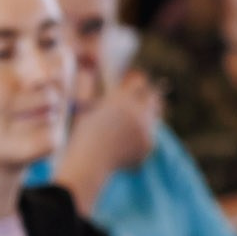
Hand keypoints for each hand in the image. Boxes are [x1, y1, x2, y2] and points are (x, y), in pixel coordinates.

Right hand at [61, 68, 160, 182]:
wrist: (88, 164)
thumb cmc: (81, 136)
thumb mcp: (85, 109)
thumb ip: (94, 90)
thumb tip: (94, 71)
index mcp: (120, 99)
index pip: (139, 80)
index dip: (136, 79)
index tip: (134, 80)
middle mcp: (137, 111)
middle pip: (154, 95)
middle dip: (148, 96)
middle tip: (141, 99)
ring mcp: (146, 128)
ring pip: (154, 115)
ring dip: (146, 115)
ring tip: (129, 124)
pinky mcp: (149, 144)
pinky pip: (150, 133)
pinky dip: (141, 136)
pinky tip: (125, 143)